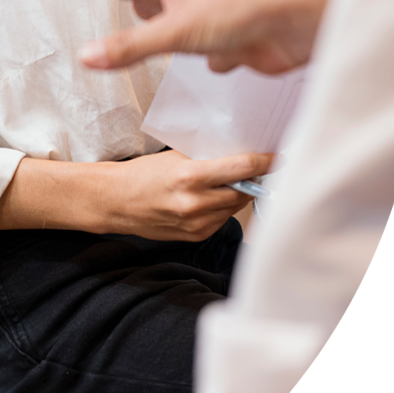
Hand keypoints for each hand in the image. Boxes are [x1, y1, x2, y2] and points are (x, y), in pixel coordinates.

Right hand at [61, 0, 331, 74]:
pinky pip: (207, 48)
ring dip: (156, 21)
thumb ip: (131, 47)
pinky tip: (208, 63)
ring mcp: (208, 16)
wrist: (296, 24)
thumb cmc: (242, 10)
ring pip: (173, 18)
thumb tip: (86, 57)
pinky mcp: (229, 40)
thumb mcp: (176, 31)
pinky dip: (202, 56)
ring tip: (139, 15)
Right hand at [82, 149, 274, 241]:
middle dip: (250, 180)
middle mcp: (195, 203)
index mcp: (190, 177)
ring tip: (220, 184)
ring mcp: (196, 223)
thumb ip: (207, 159)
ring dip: (235, 195)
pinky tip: (205, 200)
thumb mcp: (175, 157)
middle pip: (243, 191)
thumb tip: (239, 156)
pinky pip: (221, 220)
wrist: (116, 202)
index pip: (241, 170)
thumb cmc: (142, 174)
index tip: (278, 157)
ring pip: (234, 207)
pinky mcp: (195, 236)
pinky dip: (220, 209)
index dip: (264, 163)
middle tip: (251, 169)